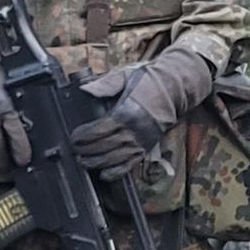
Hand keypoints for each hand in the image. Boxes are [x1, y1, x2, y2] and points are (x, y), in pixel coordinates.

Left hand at [69, 47, 215, 175]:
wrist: (175, 89)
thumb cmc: (149, 81)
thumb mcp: (126, 75)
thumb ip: (106, 84)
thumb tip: (85, 89)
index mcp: (127, 112)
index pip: (99, 129)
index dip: (84, 136)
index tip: (74, 138)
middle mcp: (134, 130)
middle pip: (105, 146)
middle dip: (86, 151)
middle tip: (74, 151)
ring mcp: (141, 141)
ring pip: (115, 158)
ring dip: (97, 163)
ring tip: (84, 163)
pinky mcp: (147, 148)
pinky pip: (130, 165)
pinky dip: (116, 172)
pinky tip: (104, 174)